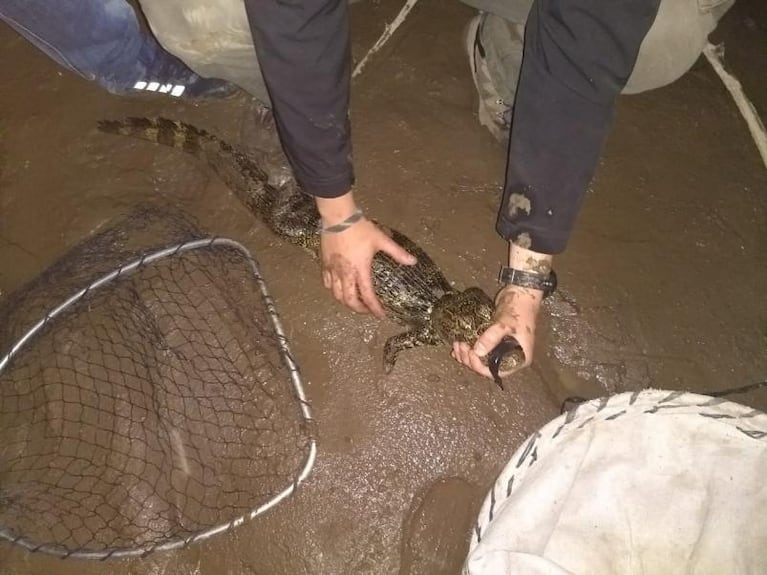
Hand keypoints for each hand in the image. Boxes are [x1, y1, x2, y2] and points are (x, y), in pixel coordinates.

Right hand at [317, 193, 415, 318]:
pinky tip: (339, 289)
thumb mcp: (381, 240)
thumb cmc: (360, 228)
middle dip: (359, 310)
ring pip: (336, 295)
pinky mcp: (325, 264)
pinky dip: (334, 291)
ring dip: (346, 302)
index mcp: (360, 270)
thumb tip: (413, 261)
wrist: (338, 217)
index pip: (368, 295)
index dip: (374, 309)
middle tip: (368, 310)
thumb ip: (397, 253)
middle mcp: (345, 273)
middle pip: (349, 301)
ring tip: (355, 302)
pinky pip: (327, 283)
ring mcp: (333, 270)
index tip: (381, 316)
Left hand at [452, 284, 541, 378]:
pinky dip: (468, 348)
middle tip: (461, 347)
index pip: (496, 371)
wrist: (521, 292)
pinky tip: (458, 345)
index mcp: (518, 358)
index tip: (471, 355)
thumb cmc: (520, 309)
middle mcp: (509, 356)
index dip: (481, 367)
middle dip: (470, 359)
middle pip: (485, 366)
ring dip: (466, 354)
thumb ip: (491, 338)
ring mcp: (500, 348)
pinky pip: (479, 348)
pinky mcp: (492, 339)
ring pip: (480, 358)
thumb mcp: (505, 324)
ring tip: (457, 344)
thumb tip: (477, 351)